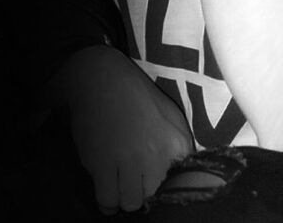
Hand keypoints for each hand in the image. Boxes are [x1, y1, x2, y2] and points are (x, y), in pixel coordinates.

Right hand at [62, 46, 193, 213]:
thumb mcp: (168, 112)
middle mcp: (154, 154)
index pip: (180, 184)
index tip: (157, 181)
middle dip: (144, 192)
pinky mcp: (101, 164)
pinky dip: (106, 201)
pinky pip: (106, 201)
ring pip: (130, 203)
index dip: (167, 186)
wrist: (99, 78)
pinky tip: (107, 188)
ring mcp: (127, 160)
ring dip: (125, 197)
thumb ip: (180, 144)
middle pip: (152, 197)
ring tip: (121, 184)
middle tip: (135, 182)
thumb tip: (183, 171)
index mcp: (175, 140)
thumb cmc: (135, 94)